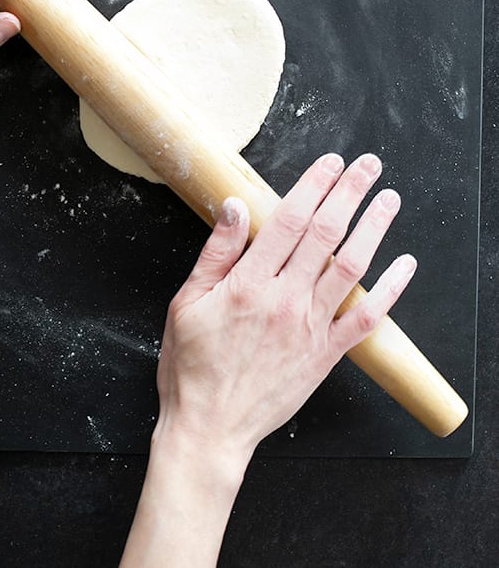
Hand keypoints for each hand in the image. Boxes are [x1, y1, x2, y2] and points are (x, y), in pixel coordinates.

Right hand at [121, 153, 415, 567]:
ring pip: (351, 267)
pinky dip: (390, 290)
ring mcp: (309, 327)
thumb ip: (216, 252)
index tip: (330, 162)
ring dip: (374, 228)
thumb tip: (235, 206)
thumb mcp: (186, 302)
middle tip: (367, 164)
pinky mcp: (325, 354)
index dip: (312, 186)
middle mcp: (284, 299)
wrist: (209, 428)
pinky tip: (405, 265)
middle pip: (325, 234)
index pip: (288, 221)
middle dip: (349, 192)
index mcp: (248, 284)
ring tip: (389, 198)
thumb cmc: (191, 366)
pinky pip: (365, 318)